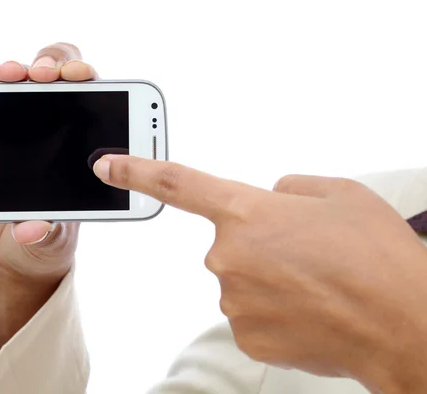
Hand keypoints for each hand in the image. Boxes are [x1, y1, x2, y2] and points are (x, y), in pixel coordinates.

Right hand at [0, 43, 96, 363]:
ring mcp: (23, 128)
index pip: (98, 106)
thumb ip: (44, 233)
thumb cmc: (43, 244)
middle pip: (64, 80)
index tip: (84, 81)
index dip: (94, 87)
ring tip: (12, 75)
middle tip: (46, 76)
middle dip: (58, 66)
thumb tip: (32, 227)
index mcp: (85, 154)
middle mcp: (57, 133)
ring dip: (21, 70)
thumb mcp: (49, 241)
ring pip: (27, 82)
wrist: (7, 255)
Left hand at [92, 155, 426, 393]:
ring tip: (317, 282)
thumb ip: (290, 188)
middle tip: (306, 254)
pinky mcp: (245, 336)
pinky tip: (308, 309)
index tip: (106, 166)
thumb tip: (271, 197)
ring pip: (242, 280)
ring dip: (271, 278)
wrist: (405, 324)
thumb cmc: (376, 256)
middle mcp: (229, 257)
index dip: (137, 172)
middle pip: (230, 243)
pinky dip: (274, 310)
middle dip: (260, 244)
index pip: (178, 184)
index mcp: (247, 212)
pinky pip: (251, 313)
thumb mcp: (338, 194)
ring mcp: (234, 300)